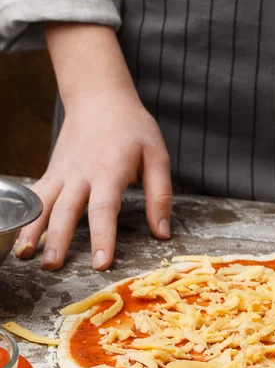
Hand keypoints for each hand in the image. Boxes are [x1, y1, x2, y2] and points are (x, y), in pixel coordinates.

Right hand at [15, 96, 171, 270]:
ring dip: (34, 230)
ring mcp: (63, 171)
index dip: (103, 237)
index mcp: (110, 170)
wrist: (99, 97)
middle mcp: (82, 173)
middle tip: (54, 269)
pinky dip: (27, 214)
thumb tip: (162, 233)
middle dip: (60, 240)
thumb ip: (159, 195)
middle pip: (68, 210)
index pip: (104, 209)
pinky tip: (20, 235)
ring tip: (26, 257)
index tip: (101, 264)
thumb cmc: (133, 128)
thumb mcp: (157, 156)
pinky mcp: (52, 170)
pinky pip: (37, 194)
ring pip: (45, 204)